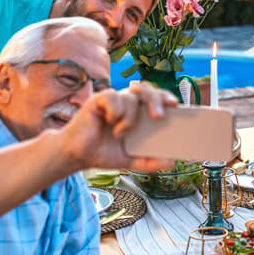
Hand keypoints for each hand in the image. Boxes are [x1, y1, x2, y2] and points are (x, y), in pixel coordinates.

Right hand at [59, 81, 176, 171]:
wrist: (78, 156)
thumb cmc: (104, 153)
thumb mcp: (131, 161)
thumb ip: (150, 162)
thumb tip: (171, 163)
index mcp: (138, 114)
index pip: (156, 99)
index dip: (166, 98)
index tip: (175, 105)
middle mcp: (128, 104)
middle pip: (147, 91)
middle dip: (156, 100)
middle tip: (158, 117)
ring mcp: (113, 100)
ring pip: (131, 98)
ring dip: (129, 118)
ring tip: (119, 133)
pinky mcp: (98, 100)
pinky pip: (113, 97)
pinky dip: (115, 112)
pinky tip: (109, 122)